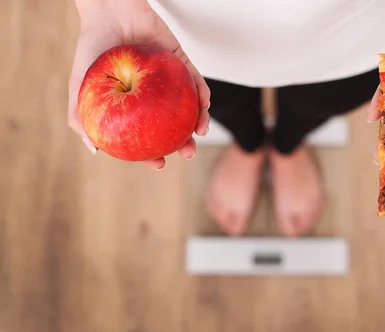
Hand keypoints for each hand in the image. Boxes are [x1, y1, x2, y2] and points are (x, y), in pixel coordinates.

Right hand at [68, 0, 210, 169]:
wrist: (107, 13)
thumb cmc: (91, 50)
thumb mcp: (80, 88)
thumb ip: (81, 118)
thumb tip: (95, 151)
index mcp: (133, 107)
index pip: (146, 136)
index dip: (153, 153)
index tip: (159, 164)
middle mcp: (153, 98)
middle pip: (173, 126)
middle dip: (183, 144)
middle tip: (187, 152)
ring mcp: (169, 82)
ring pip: (189, 109)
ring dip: (198, 123)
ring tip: (199, 133)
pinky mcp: (182, 64)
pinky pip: (197, 82)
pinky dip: (203, 96)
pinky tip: (204, 106)